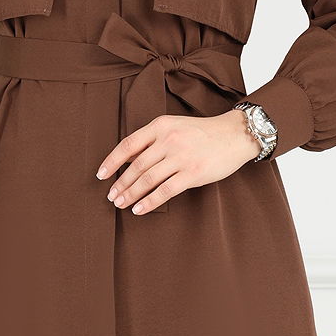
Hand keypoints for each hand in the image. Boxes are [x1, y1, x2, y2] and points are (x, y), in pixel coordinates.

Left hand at [95, 109, 263, 214]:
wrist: (234, 135)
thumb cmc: (202, 132)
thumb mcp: (174, 127)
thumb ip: (151, 140)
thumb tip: (126, 158)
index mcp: (161, 126)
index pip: (128, 145)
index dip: (112, 161)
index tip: (101, 175)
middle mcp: (169, 140)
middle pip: (136, 165)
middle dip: (120, 183)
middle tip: (111, 195)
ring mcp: (181, 157)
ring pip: (148, 179)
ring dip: (131, 194)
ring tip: (121, 204)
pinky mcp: (193, 173)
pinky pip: (165, 191)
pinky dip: (149, 202)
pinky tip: (139, 209)